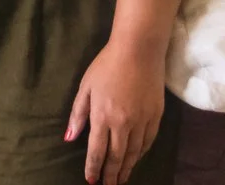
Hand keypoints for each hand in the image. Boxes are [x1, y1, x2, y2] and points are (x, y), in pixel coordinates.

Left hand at [68, 37, 166, 183]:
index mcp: (102, 116)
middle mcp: (123, 123)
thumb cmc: (106, 66)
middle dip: (112, 174)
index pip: (97, 150)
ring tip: (122, 178)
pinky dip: (141, 153)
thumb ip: (78, 115)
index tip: (91, 180)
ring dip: (127, 167)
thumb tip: (68, 138)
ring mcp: (142, 121)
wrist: (138, 52)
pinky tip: (136, 158)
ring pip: (134, 152)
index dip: (94, 167)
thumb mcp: (85, 87)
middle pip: (117, 156)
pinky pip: (148, 142)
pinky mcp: (156, 117)